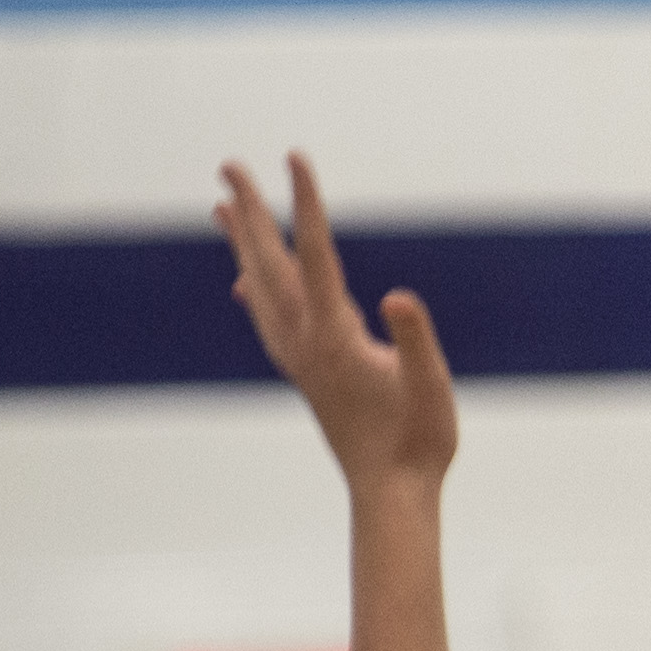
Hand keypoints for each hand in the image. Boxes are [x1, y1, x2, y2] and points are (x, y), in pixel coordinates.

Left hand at [217, 153, 457, 487]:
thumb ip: (414, 341)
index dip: (305, 204)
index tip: (295, 158)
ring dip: (241, 244)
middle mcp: (305, 343)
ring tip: (220, 208)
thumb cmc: (419, 441)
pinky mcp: (304, 373)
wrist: (391, 493)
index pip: (315, 255)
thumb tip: (399, 300)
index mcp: (335, 337)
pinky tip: (241, 281)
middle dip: (250, 211)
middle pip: (268, 263)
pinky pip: (266, 319)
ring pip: (259, 287)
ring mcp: (299, 359)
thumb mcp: (431, 386)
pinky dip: (250, 291)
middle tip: (228, 166)